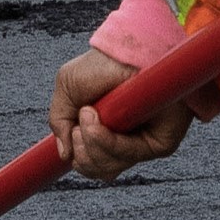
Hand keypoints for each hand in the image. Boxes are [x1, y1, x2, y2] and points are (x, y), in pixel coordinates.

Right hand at [49, 47, 204, 184]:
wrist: (130, 49)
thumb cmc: (103, 64)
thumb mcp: (68, 88)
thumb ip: (59, 122)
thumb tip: (64, 156)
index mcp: (106, 133)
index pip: (90, 164)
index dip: (78, 158)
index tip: (72, 140)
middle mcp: (125, 141)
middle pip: (96, 170)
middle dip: (80, 151)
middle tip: (79, 124)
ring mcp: (142, 143)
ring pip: (107, 167)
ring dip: (89, 143)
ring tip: (88, 114)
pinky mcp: (159, 143)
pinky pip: (125, 156)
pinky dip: (104, 141)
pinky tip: (96, 120)